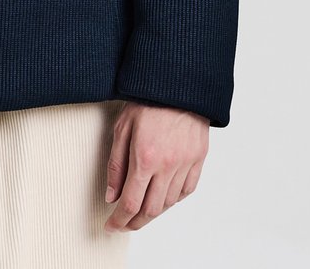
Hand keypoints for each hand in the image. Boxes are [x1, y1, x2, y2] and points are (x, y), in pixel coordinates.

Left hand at [103, 101, 209, 231]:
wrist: (177, 82)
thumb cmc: (146, 100)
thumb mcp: (122, 127)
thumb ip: (116, 165)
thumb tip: (111, 196)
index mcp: (145, 157)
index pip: (131, 203)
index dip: (119, 220)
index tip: (111, 226)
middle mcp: (168, 165)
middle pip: (151, 210)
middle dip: (135, 222)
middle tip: (124, 224)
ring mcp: (186, 163)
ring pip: (169, 203)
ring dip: (153, 212)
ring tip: (140, 210)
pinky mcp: (199, 159)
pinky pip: (186, 191)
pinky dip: (173, 199)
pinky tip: (163, 197)